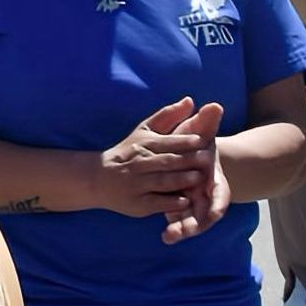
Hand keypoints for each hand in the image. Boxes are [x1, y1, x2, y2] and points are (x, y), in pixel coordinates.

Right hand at [94, 97, 214, 222]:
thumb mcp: (144, 131)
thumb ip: (168, 116)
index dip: (183, 141)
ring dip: (180, 179)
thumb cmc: (128, 152)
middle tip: (207, 159)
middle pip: (166, 161)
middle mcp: (140, 163)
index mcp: (143, 144)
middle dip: (186, 160)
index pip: (166, 142)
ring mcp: (138, 184)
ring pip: (162, 181)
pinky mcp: (139, 204)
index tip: (201, 140)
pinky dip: (171, 202)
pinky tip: (185, 201)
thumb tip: (191, 100)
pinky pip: (157, 202)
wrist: (98, 178)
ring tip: (198, 178)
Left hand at [161, 102, 229, 243]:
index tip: (214, 213)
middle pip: (206, 213)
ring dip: (183, 229)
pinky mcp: (182, 205)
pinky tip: (165, 236)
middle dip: (197, 223)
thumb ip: (206, 121)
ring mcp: (195, 202)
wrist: (191, 153)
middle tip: (185, 231)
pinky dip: (175, 228)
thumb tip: (214, 105)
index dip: (217, 203)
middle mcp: (206, 193)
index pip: (220, 195)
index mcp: (214, 178)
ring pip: (193, 220)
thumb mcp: (199, 131)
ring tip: (170, 237)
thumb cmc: (195, 142)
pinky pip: (180, 219)